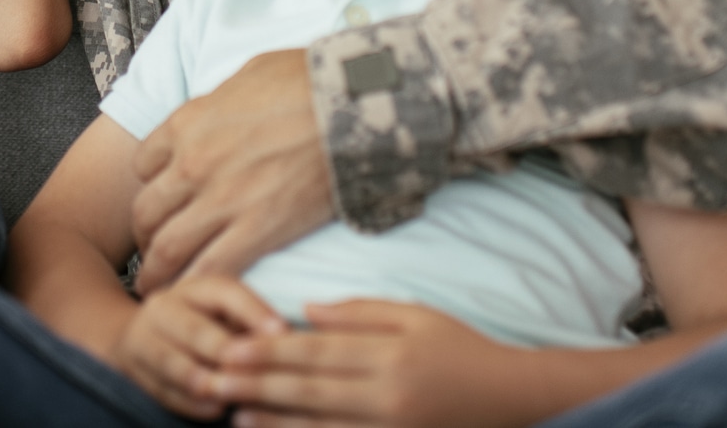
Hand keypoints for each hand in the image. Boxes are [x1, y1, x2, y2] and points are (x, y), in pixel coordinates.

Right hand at [112, 275, 284, 419]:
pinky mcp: (132, 366)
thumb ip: (250, 325)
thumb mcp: (223, 314)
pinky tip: (212, 409)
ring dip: (198, 378)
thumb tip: (289, 342)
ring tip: (225, 392)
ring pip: (170, 358)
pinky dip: (186, 402)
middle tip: (250, 369)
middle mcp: (167, 306)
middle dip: (222, 349)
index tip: (281, 332)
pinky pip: (159, 387)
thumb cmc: (201, 326)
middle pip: (194, 328)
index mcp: (197, 288)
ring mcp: (143, 336)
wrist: (136, 335)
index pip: (226, 292)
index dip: (254, 311)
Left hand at [131, 49, 333, 292]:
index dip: (150, 185)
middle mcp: (193, 164)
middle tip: (151, 250)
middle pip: (146, 211)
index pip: (143, 164)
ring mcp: (222, 199)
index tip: (160, 199)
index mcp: (187, 123)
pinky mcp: (258, 228)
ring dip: (157, 272)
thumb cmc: (305, 80)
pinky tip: (194, 298)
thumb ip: (219, 103)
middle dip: (145, 235)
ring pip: (168, 247)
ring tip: (157, 288)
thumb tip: (219, 113)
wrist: (349, 104)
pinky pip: (212, 268)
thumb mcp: (246, 75)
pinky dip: (195, 287)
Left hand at [212, 301, 517, 427]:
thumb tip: (304, 310)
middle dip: (257, 385)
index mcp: (390, 356)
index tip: (232, 346)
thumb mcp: (416, 315)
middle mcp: (388, 399)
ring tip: (232, 412)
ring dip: (272, 421)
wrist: (512, 402)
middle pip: (309, 392)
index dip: (270, 352)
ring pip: (319, 427)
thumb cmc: (460, 350)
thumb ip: (359, 313)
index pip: (317, 354)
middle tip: (215, 378)